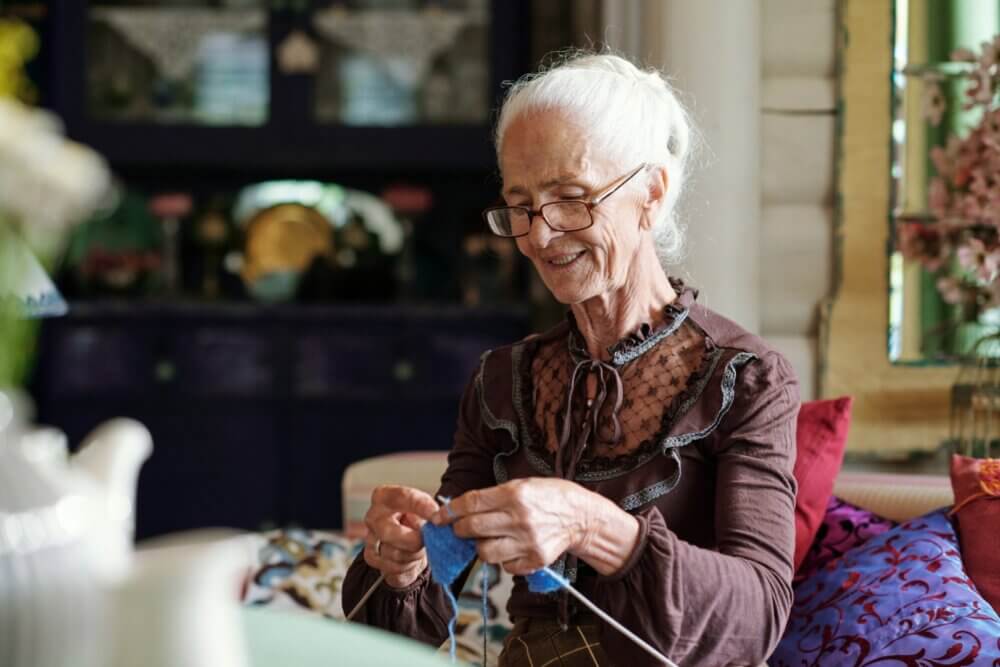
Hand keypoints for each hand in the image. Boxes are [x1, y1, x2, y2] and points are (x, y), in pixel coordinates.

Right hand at [363, 485, 438, 588]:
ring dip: (414, 554)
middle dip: (413, 540)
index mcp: (384, 496)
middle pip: (389, 532)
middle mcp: (373, 516)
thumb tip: (437, 518)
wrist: (406, 538)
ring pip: (394, 553)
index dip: (421, 508)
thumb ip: (430, 511)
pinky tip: (410, 557)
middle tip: (427, 540)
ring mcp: (370, 538)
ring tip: (419, 547)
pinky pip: (393, 567)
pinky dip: (407, 566)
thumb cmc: (415, 519)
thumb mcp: (424, 508)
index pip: (401, 498)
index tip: (437, 517)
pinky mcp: (371, 557)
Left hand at [430, 478, 590, 575]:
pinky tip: (510, 547)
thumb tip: (462, 506)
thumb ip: (494, 496)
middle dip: (460, 529)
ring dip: (480, 546)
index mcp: (515, 494)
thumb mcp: (523, 484)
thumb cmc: (551, 497)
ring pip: (484, 552)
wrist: (582, 517)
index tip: (440, 517)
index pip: (471, 503)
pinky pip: (505, 566)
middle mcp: (519, 519)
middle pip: (472, 529)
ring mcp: (527, 542)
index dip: (450, 511)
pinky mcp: (534, 561)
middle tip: (461, 528)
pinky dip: (502, 559)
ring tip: (489, 538)